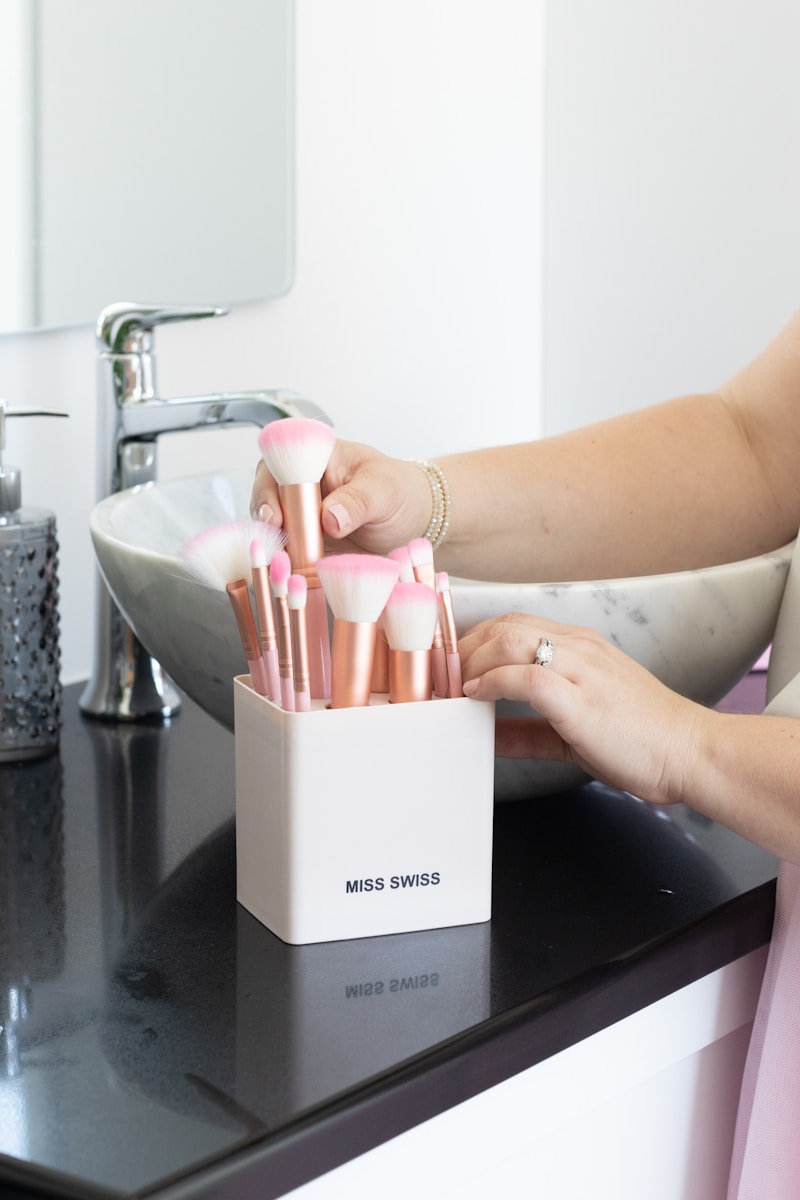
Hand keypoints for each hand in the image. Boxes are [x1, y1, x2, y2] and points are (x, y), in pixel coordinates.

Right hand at [251, 438, 431, 554]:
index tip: (273, 517)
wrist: (411, 520)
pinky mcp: (304, 542)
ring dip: (274, 549)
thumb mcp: (385, 491)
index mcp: (314, 457)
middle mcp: (299, 484)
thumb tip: (330, 517)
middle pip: (265, 501)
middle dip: (266, 526)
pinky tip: (293, 576)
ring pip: (271, 530)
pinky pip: (286, 553)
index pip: (276, 465)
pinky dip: (286, 565)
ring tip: (286, 566)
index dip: (267, 491)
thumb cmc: (399, 491)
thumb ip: (358, 500)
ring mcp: (299, 515)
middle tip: (279, 548)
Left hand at [459, 612, 708, 804]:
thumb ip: (525, 729)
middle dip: (461, 648)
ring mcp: (582, 669)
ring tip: (451, 688)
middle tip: (437, 678)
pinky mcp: (582, 698)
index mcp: (580, 647)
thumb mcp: (573, 729)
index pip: (513, 624)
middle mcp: (579, 648)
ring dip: (470, 662)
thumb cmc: (640, 741)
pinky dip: (493, 681)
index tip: (446, 666)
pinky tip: (476, 696)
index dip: (472, 640)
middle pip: (504, 626)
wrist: (691, 753)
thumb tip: (484, 735)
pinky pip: (525, 675)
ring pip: (510, 640)